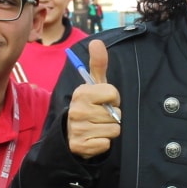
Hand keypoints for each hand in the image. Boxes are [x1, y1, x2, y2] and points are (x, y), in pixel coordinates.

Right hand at [66, 40, 121, 158]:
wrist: (71, 135)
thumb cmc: (89, 107)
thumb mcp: (94, 86)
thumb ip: (98, 64)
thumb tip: (96, 41)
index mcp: (81, 93)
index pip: (113, 93)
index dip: (114, 98)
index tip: (105, 101)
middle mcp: (77, 110)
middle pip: (115, 114)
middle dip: (112, 116)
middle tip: (99, 117)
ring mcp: (78, 129)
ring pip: (113, 129)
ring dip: (109, 130)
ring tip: (97, 127)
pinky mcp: (80, 146)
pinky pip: (106, 143)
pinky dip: (103, 143)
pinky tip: (94, 139)